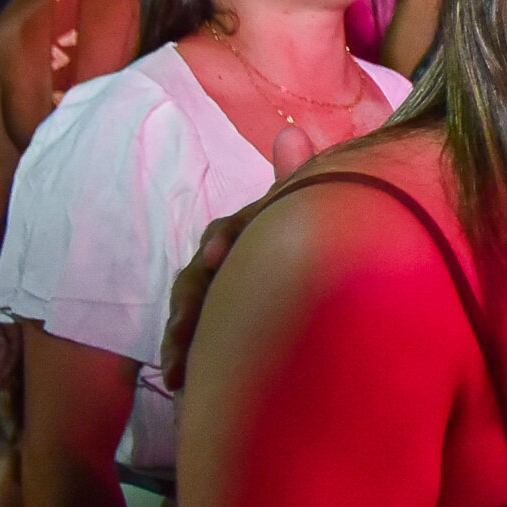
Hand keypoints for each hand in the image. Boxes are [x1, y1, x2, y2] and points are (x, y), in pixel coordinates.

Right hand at [161, 130, 315, 388]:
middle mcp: (231, 265)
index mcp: (255, 236)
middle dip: (191, 297)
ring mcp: (220, 300)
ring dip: (180, 330)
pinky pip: (189, 341)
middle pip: (200, 275)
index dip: (224, 239)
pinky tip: (178, 374)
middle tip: (185, 322)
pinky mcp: (213, 333)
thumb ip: (297, 182)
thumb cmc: (314, 260)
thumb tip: (291, 132)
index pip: (230, 231)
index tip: (217, 256)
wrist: (330, 323)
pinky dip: (181, 355)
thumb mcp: (309, 222)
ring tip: (177, 357)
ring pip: (192, 310)